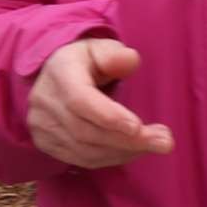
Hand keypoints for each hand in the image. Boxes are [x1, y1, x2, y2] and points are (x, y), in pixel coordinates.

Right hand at [27, 38, 174, 168]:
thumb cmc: (86, 60)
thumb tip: (130, 61)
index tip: (138, 127)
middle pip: (86, 131)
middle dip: (127, 140)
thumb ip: (115, 54)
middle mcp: (46, 102)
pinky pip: (81, 159)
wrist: (54, 74)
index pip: (80, 100)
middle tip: (164, 142)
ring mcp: (42, 126)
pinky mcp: (47, 144)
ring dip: (124, 152)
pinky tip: (133, 151)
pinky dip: (111, 158)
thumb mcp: (101, 47)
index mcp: (59, 73)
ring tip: (156, 144)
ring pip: (85, 150)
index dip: (109, 116)